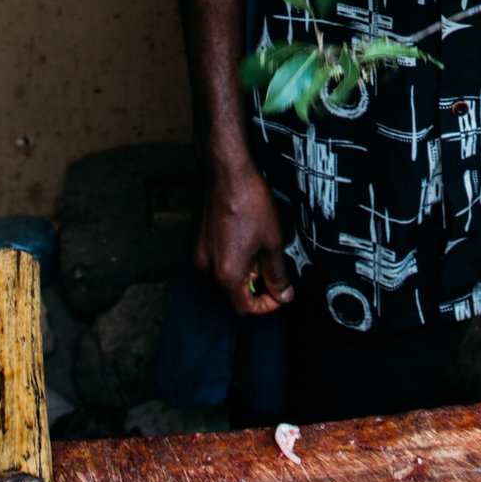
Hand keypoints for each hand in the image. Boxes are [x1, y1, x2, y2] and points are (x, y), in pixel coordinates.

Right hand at [195, 166, 295, 315]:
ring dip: (243, 274)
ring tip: (258, 250)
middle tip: (272, 268)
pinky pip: (214, 264)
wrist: (226, 172)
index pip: (245, 308)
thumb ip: (277, 274)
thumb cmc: (249, 203)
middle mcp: (207, 269)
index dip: (266, 306)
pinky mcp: (197, 243)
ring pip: (223, 279)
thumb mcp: (272, 242)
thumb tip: (283, 295)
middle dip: (255, 288)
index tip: (280, 294)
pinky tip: (244, 240)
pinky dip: (231, 262)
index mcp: (226, 274)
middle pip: (232, 295)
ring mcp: (199, 256)